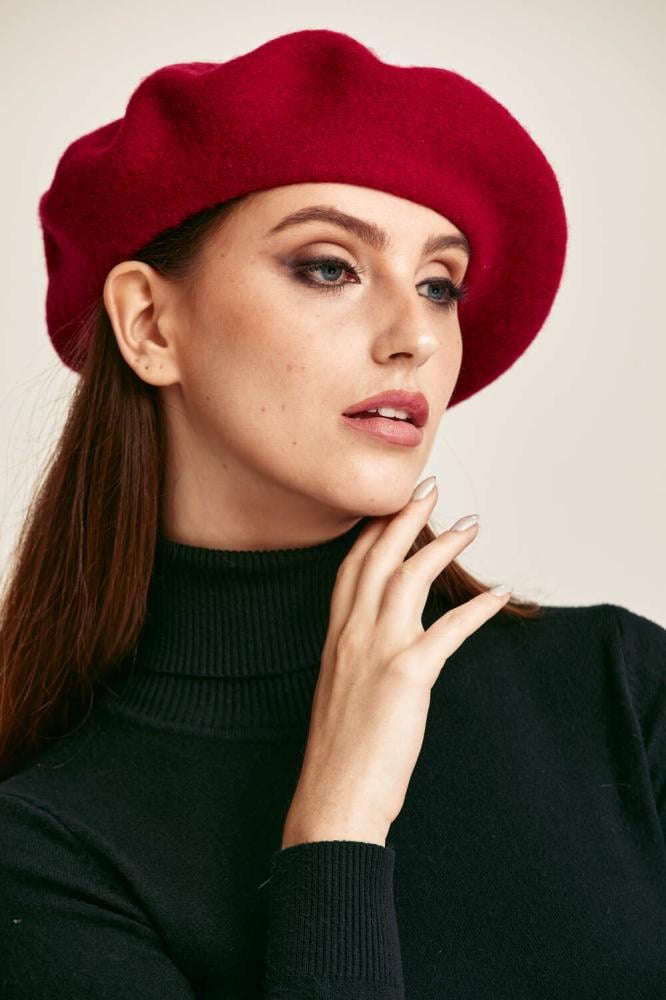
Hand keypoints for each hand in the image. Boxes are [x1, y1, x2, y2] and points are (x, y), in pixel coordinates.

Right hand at [281, 478, 511, 847]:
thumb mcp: (340, 693)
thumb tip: (384, 650)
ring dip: (442, 545)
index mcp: (334, 638)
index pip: (351, 568)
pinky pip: (449, 628)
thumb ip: (358, 660)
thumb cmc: (339, 755)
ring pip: (409, 578)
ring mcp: (377, 650)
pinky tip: (498, 594)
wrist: (333, 799)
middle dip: (404, 517)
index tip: (391, 506)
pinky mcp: (407, 675)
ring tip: (469, 525)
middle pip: (377, 557)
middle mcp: (351, 635)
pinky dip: (477, 608)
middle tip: (428, 487)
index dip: (372, 532)